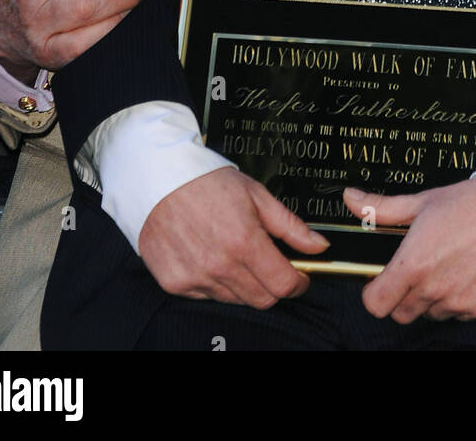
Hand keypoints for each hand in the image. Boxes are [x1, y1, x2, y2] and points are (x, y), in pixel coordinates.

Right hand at [137, 166, 327, 305]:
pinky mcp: (175, 283)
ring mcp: (196, 277)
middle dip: (273, 285)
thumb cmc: (204, 180)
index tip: (300, 277)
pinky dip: (215, 283)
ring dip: (243, 283)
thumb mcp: (255, 194)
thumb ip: (289, 225)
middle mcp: (220, 265)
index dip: (298, 283)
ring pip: (235, 299)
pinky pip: (206, 295)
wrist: (157, 178)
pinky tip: (211, 256)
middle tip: (269, 263)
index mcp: (244, 242)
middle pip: (262, 299)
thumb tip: (318, 246)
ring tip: (234, 252)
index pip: (283, 285)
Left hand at [344, 178, 475, 322]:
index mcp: (414, 264)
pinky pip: (460, 315)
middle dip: (403, 295)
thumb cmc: (474, 203)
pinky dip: (459, 300)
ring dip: (432, 298)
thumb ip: (382, 208)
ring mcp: (460, 303)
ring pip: (432, 314)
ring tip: (447, 264)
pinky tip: (468, 272)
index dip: (374, 292)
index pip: (376, 304)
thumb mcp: (423, 201)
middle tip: (417, 267)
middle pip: (402, 313)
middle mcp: (435, 289)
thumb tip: (351, 199)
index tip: (380, 279)